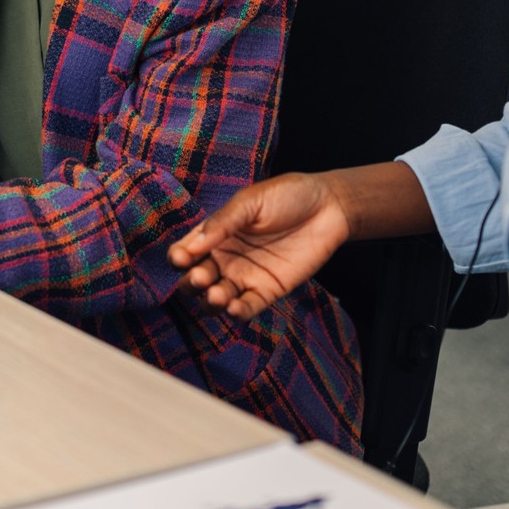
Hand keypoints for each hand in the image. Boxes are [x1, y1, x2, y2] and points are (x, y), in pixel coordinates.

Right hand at [167, 172, 351, 319]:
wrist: (329, 207)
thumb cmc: (287, 196)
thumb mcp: (250, 202)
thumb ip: (222, 222)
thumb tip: (191, 245)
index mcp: (215, 233)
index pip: (187, 251)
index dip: (179, 257)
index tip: (180, 258)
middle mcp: (225, 258)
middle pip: (196, 280)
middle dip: (193, 283)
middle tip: (201, 277)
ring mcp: (245, 276)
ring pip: (217, 298)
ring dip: (211, 301)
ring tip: (217, 296)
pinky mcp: (267, 291)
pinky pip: (247, 307)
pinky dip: (237, 313)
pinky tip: (234, 308)